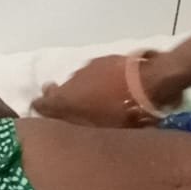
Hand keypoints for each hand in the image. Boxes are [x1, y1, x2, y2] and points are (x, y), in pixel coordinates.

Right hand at [32, 55, 157, 127]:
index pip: (40, 104)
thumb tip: (67, 127)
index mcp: (64, 101)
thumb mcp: (98, 130)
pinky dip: (100, 80)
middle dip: (65, 99)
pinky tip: (113, 87)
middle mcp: (69, 82)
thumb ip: (77, 127)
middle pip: (59, 91)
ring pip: (78, 81)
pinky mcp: (104, 59)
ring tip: (100, 99)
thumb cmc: (123, 115)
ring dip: (84, 89)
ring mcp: (87, 68)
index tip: (46, 116)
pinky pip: (95, 72)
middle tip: (77, 110)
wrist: (150, 83)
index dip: (42, 110)